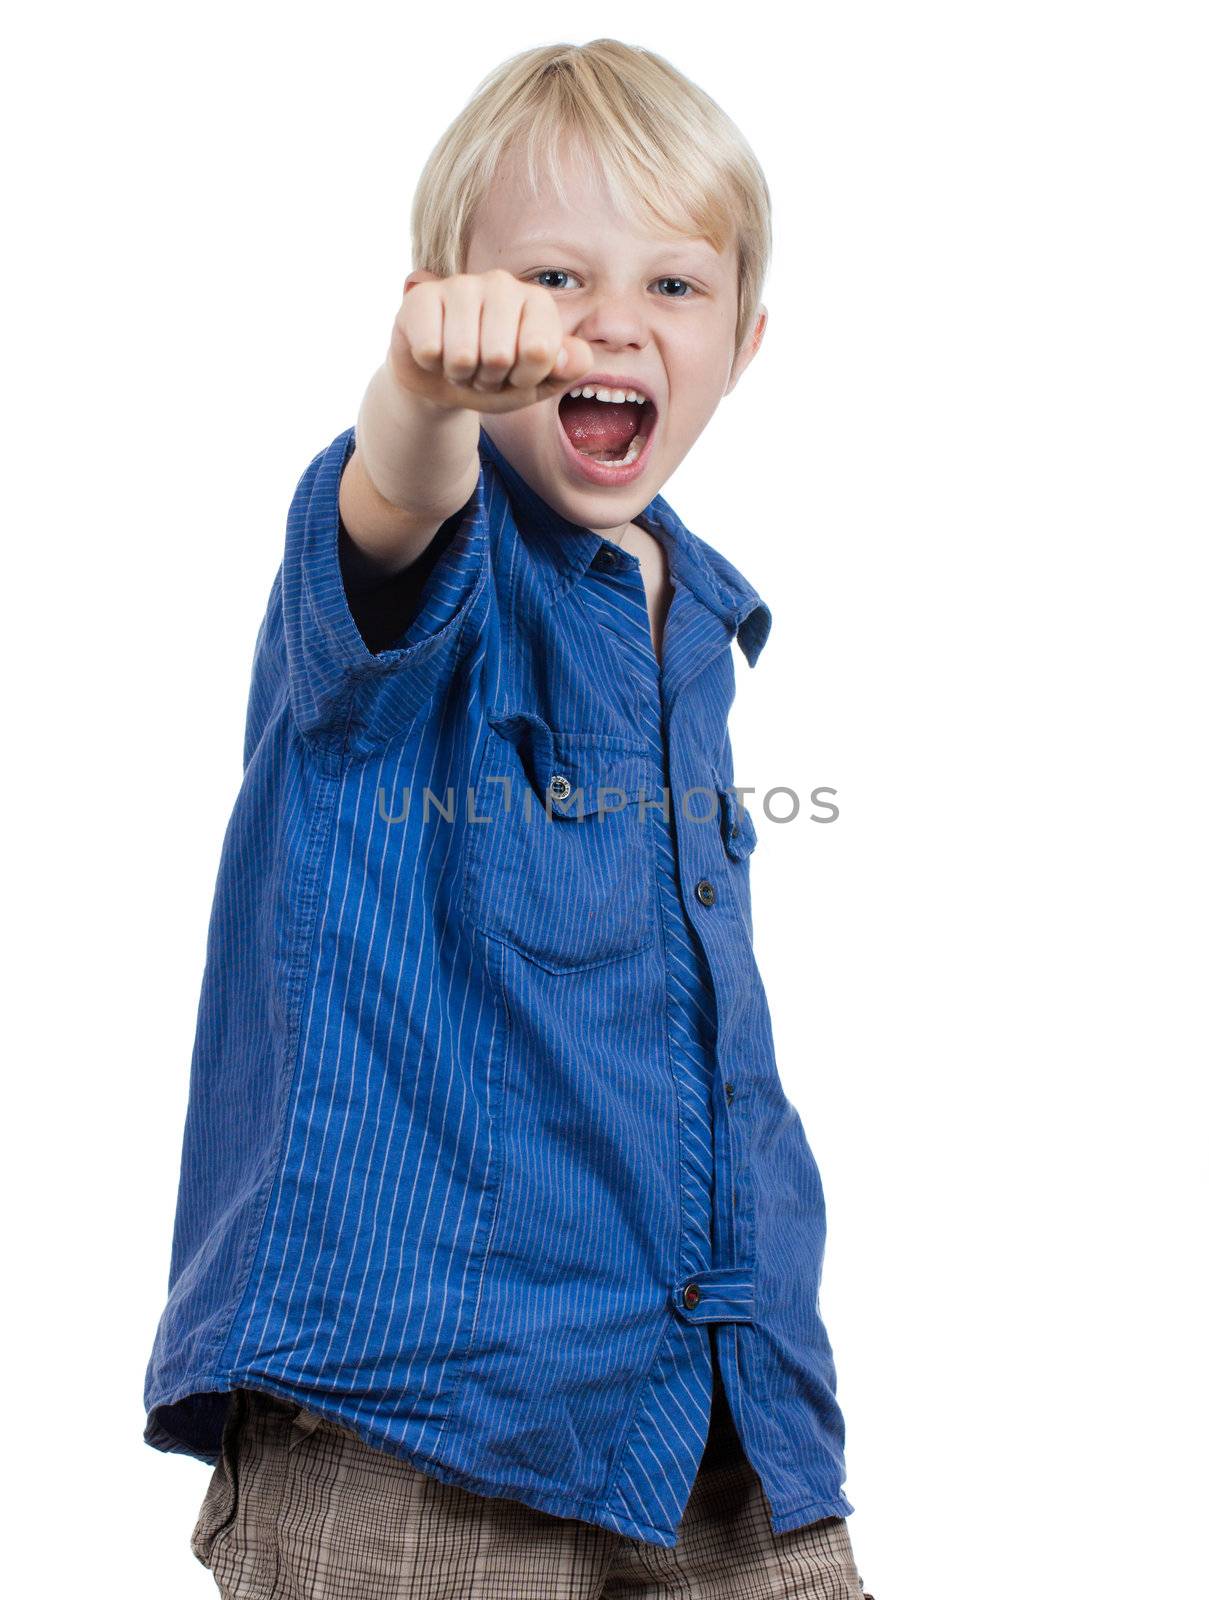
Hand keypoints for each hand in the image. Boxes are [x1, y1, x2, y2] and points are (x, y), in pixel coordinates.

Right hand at [387, 268, 594, 414]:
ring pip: (462, 355)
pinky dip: (432, 364)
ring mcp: (460, 285)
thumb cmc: (495, 378)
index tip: (517, 373)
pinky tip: (435, 353)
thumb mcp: (537, 383)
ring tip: (461, 363)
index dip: (525, 378)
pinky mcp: (422, 297)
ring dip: (460, 374)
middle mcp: (502, 284)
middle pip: (499, 355)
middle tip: (484, 370)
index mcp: (537, 302)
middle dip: (489, 378)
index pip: (539, 351)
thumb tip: (570, 355)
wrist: (442, 381)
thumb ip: (567, 369)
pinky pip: (430, 350)